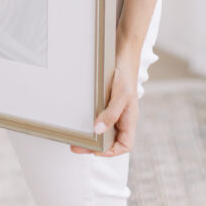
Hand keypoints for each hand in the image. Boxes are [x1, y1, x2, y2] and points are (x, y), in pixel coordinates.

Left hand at [70, 39, 140, 156]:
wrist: (122, 53)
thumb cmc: (126, 74)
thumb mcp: (120, 95)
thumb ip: (111, 114)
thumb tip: (98, 130)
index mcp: (129, 119)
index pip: (125, 144)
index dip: (112, 152)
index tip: (96, 152)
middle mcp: (122, 117)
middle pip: (111, 140)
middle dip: (95, 147)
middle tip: (77, 147)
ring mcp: (114, 110)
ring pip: (104, 130)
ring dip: (91, 135)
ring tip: (76, 137)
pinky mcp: (106, 102)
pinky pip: (98, 117)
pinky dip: (89, 122)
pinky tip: (80, 121)